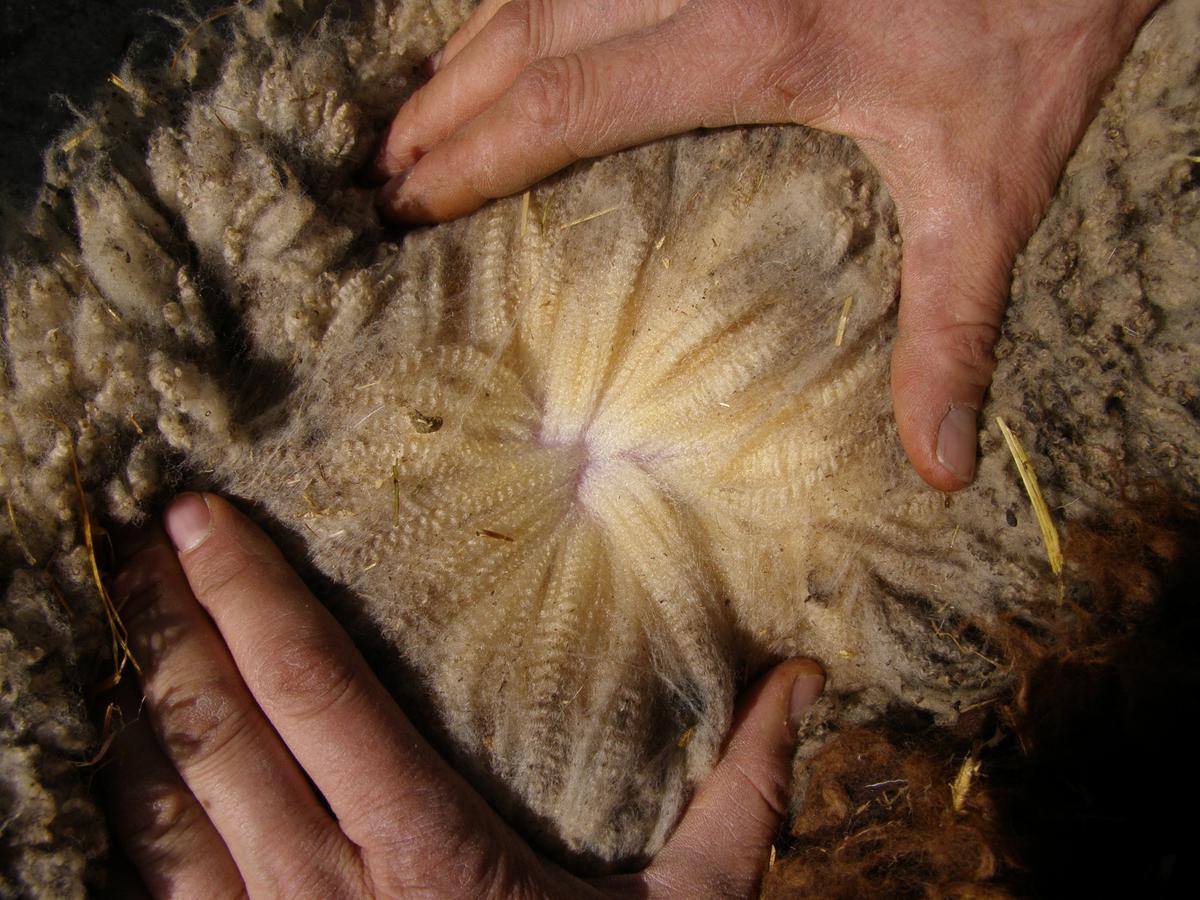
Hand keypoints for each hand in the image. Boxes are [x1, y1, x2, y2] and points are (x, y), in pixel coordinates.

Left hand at [100, 492, 824, 897]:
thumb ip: (741, 795)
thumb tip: (802, 680)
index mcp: (424, 855)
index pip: (313, 689)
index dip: (248, 596)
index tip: (201, 521)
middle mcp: (318, 897)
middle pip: (214, 731)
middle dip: (164, 626)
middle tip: (137, 545)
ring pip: (159, 809)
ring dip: (138, 710)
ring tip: (128, 628)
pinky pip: (153, 886)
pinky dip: (134, 810)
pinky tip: (135, 761)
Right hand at [371, 0, 1159, 490]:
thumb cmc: (1032, 36)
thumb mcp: (990, 189)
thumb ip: (950, 326)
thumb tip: (939, 466)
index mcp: (750, 42)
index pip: (562, 103)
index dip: (473, 155)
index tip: (408, 204)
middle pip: (526, 33)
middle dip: (443, 107)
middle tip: (381, 172)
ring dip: (466, 45)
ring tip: (410, 112)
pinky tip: (500, 31)